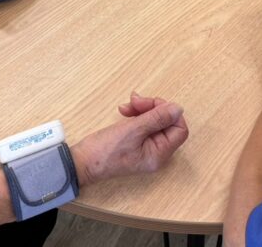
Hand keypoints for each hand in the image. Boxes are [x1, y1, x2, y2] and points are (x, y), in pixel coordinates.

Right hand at [71, 94, 188, 186]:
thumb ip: (157, 118)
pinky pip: (144, 124)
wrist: (82, 161)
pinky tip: (124, 111)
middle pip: (166, 123)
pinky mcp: (136, 142)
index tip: (151, 104)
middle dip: (152, 108)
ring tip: (126, 106)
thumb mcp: (133, 130)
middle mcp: (156, 153)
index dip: (169, 113)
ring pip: (154, 121)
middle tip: (135, 100)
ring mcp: (146, 148)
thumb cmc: (106, 150)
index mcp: (160, 154)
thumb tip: (178, 108)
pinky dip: (136, 115)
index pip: (179, 129)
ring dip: (142, 109)